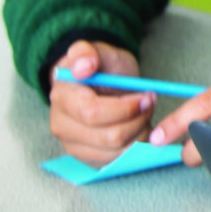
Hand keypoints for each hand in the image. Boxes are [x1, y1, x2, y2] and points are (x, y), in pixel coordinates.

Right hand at [50, 40, 153, 165]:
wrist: (101, 83)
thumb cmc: (102, 68)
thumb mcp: (101, 51)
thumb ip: (87, 51)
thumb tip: (83, 66)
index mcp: (62, 96)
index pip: (93, 113)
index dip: (125, 108)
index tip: (146, 96)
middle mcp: (61, 125)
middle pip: (109, 137)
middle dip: (138, 119)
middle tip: (149, 103)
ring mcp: (72, 145)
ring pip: (117, 151)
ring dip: (140, 132)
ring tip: (143, 113)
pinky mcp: (87, 158)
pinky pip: (118, 161)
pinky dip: (135, 145)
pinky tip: (137, 127)